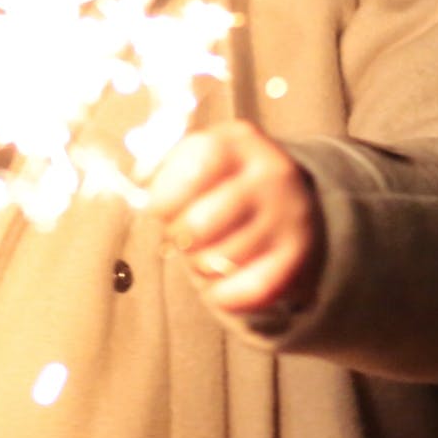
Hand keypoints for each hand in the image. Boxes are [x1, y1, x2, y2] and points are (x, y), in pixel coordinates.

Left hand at [146, 122, 325, 315]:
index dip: (167, 194)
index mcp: (241, 142)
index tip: (160, 208)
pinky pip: (245, 291)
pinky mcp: (296, 257)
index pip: (197, 164)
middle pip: (201, 223)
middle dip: (179, 238)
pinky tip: (222, 281)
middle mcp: (272, 175)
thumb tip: (141, 189)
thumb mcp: (201, 157)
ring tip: (207, 254)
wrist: (290, 203)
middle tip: (183, 237)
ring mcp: (289, 216)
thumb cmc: (225, 183)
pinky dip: (223, 294)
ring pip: (219, 260)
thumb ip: (165, 168)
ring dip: (200, 267)